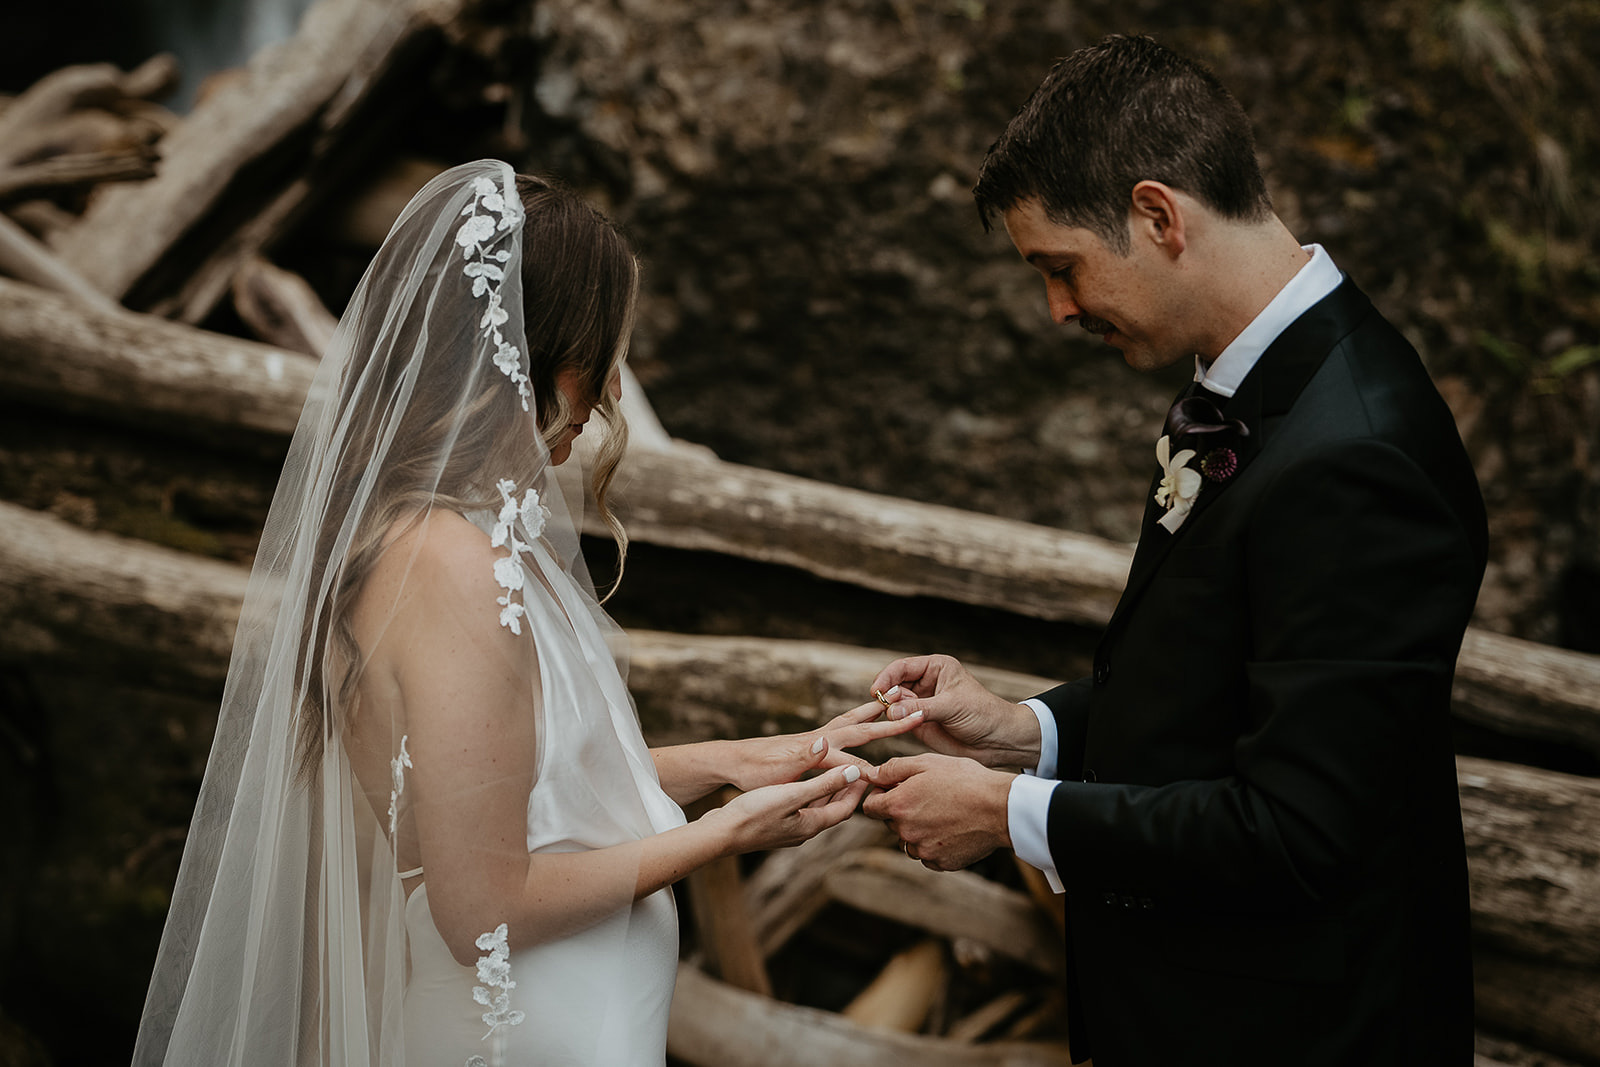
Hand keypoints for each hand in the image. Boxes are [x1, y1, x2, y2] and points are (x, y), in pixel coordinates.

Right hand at [708, 764, 868, 853]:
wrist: (720, 834)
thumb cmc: (753, 813)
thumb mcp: (791, 795)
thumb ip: (823, 783)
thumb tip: (855, 771)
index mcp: (811, 825)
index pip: (845, 809)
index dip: (858, 790)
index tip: (867, 771)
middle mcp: (803, 832)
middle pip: (833, 811)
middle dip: (846, 792)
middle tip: (856, 771)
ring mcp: (789, 831)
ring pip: (816, 811)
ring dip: (828, 794)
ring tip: (835, 775)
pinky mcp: (775, 828)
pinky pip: (800, 811)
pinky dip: (809, 797)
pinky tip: (801, 786)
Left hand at [731, 701, 924, 791]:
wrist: (732, 761)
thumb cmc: (754, 773)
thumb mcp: (777, 772)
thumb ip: (804, 758)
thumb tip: (826, 742)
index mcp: (817, 749)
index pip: (855, 764)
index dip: (876, 772)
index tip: (900, 777)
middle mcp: (820, 739)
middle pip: (862, 728)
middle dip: (891, 723)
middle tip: (919, 712)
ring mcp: (817, 737)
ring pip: (853, 721)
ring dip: (876, 712)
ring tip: (895, 699)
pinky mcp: (812, 741)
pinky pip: (844, 728)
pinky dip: (860, 720)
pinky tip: (864, 722)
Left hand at [861, 754, 1013, 870]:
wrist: (1000, 807)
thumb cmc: (964, 780)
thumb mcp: (927, 762)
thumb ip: (893, 769)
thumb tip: (871, 775)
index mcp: (898, 806)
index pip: (870, 807)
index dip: (881, 796)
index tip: (897, 789)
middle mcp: (906, 832)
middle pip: (890, 823)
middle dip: (901, 811)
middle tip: (928, 797)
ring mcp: (923, 850)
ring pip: (909, 841)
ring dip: (917, 830)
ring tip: (942, 813)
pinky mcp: (941, 863)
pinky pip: (928, 855)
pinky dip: (934, 844)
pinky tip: (951, 829)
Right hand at [871, 655, 1040, 767]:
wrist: (997, 740)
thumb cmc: (982, 714)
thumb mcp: (951, 706)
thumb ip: (921, 708)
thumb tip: (890, 711)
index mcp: (935, 668)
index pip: (902, 667)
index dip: (887, 677)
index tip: (876, 690)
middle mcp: (925, 683)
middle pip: (893, 684)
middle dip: (886, 695)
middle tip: (884, 707)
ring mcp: (920, 704)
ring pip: (893, 703)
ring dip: (888, 710)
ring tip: (894, 718)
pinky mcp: (918, 723)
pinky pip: (898, 721)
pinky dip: (892, 724)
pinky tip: (894, 727)